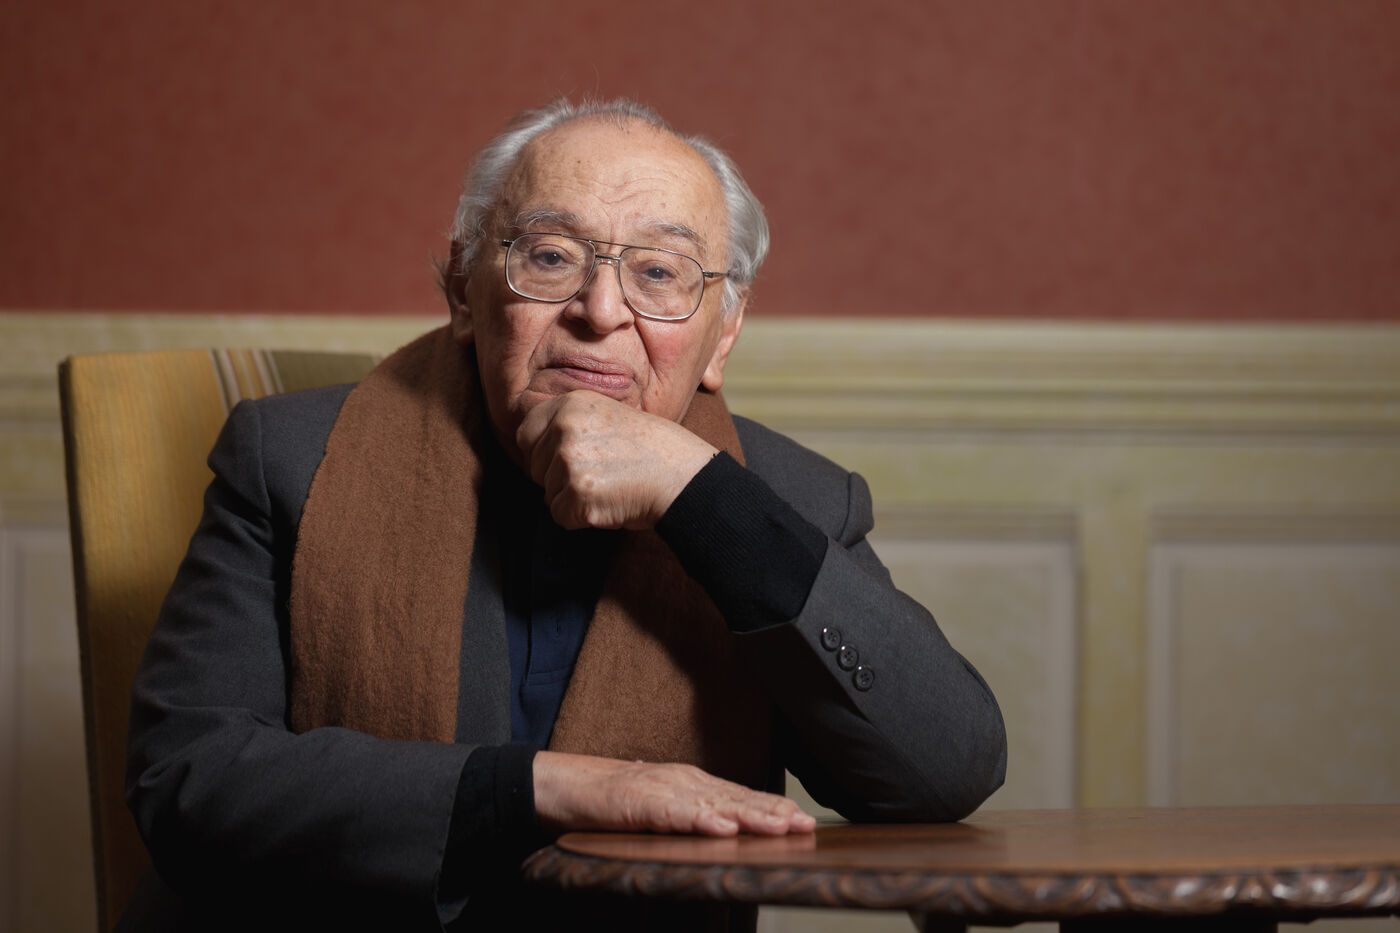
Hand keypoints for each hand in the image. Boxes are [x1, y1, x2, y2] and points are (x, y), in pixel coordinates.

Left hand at [515, 391, 717, 529]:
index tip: (563, 459)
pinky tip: (608, 501)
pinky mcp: (578, 494)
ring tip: (608, 485)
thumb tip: (532, 445)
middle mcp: (565, 428)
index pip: (526, 433)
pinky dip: (581, 517)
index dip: (541, 452)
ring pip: (547, 493)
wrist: (682, 475)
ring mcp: (570, 461)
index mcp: (571, 404)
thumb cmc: (651, 449)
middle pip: (534, 467)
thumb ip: (570, 422)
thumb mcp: (609, 414)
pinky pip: (560, 515)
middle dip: (557, 478)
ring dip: (572, 498)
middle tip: (597, 474)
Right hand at [532, 751, 815, 836]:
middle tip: (805, 824)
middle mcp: (684, 782)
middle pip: (736, 798)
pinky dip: (699, 819)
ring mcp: (663, 790)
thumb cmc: (614, 801)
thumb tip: (726, 831)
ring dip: (748, 815)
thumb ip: (692, 815)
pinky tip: (721, 827)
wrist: (567, 786)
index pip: (740, 796)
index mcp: (692, 784)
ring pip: (713, 803)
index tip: (802, 820)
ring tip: (777, 827)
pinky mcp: (639, 802)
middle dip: (772, 812)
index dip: (772, 807)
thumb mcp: (662, 809)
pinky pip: (674, 812)